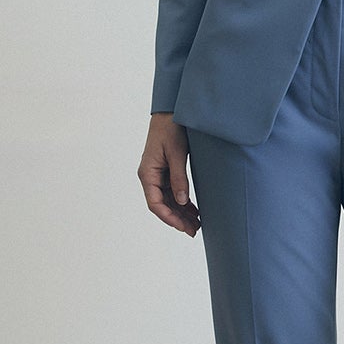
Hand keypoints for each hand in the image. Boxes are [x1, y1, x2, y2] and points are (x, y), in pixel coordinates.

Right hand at [138, 114, 200, 236]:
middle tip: (194, 231)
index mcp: (147, 173)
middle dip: (177, 219)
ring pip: (168, 201)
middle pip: (162, 205)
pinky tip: (194, 211)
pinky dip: (183, 202)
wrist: (170, 113)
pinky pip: (173, 192)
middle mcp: (150, 177)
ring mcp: (158, 175)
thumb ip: (178, 178)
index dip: (168, 217)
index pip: (155, 203)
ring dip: (181, 213)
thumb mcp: (177, 154)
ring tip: (197, 225)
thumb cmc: (170, 130)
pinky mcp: (166, 172)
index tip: (183, 227)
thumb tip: (181, 201)